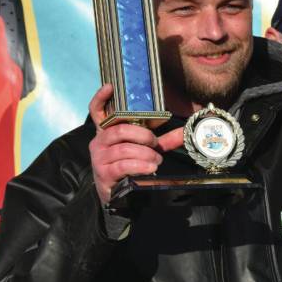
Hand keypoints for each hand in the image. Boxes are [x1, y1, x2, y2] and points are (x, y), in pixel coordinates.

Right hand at [88, 84, 183, 204]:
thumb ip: (163, 140)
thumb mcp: (146, 149)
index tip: (110, 86)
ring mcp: (99, 157)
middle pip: (120, 130)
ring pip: (124, 149)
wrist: (117, 194)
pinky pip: (123, 165)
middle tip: (155, 144)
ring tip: (156, 161)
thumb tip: (184, 131)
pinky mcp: (104, 173)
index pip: (97, 110)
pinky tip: (150, 168)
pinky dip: (141, 165)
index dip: (100, 97)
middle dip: (143, 136)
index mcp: (106, 131)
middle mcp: (99, 142)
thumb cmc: (130, 166)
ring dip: (146, 154)